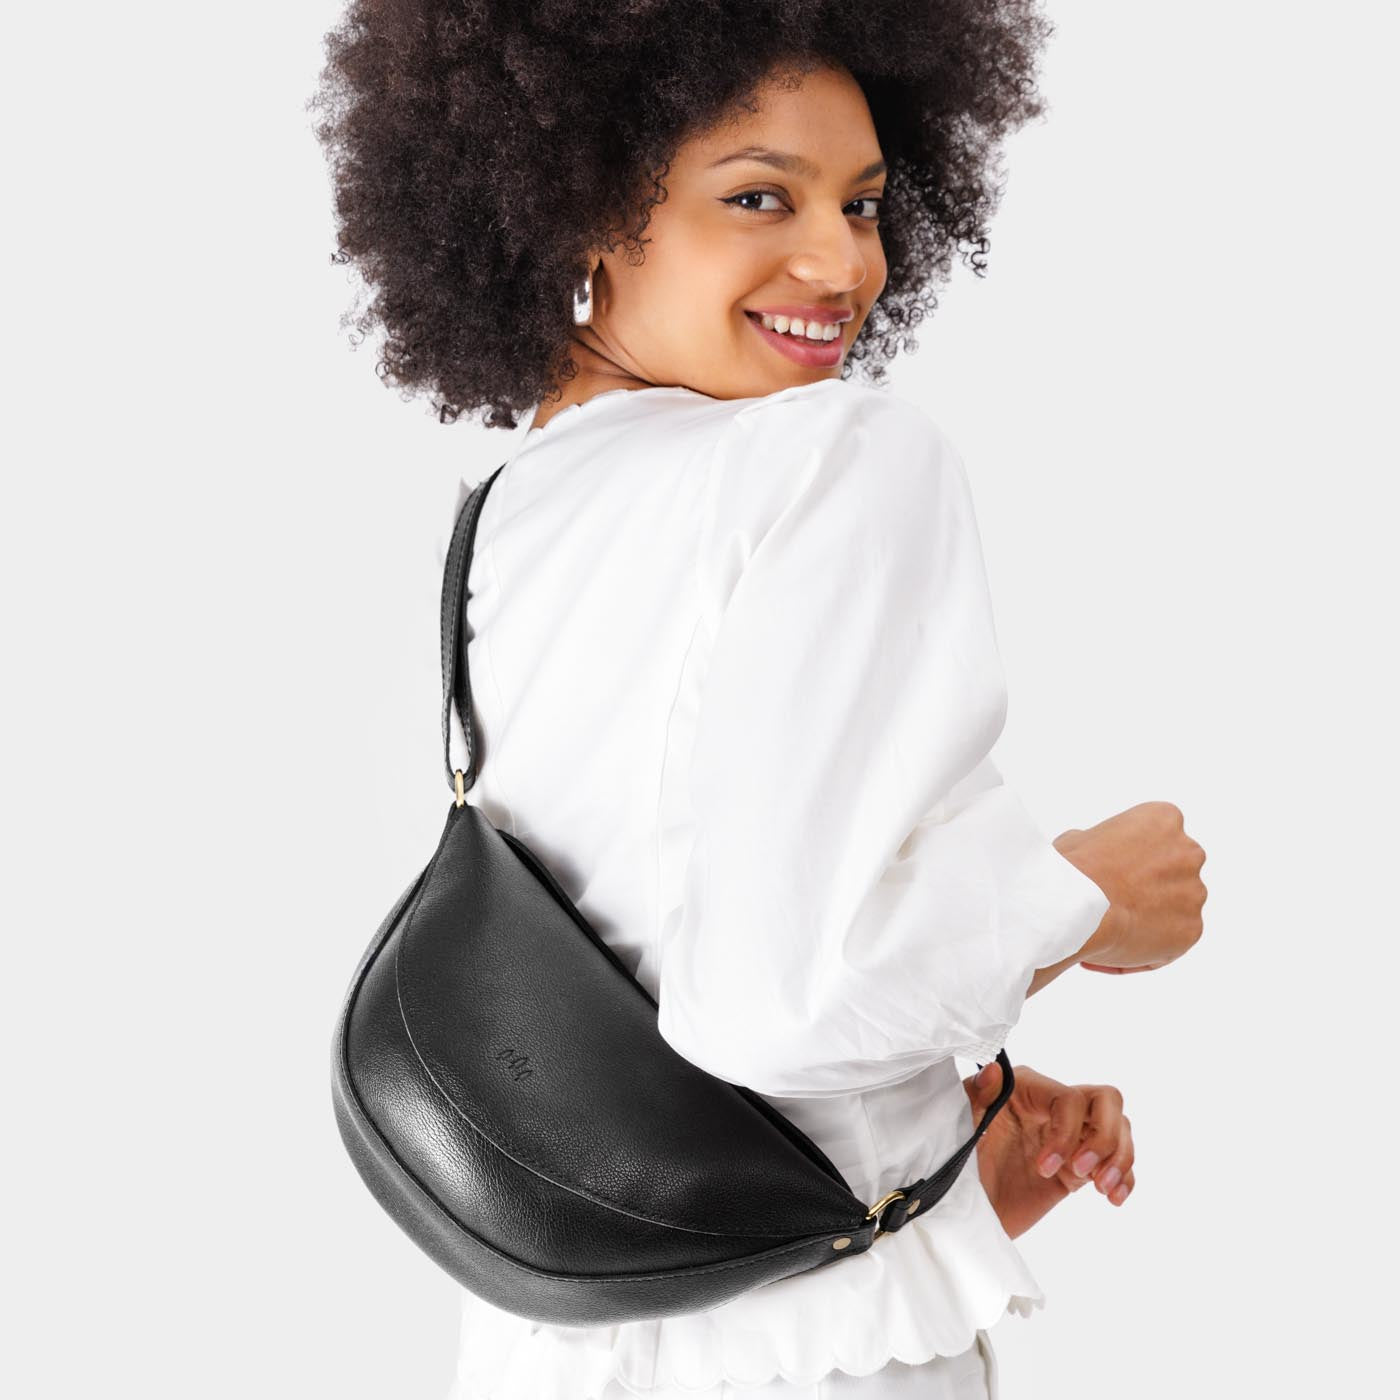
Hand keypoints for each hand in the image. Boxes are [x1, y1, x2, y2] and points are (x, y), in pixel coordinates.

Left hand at [963, 1059, 1134, 1238]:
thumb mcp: (960, 1125)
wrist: (956, 1208)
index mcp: (1026, 1089)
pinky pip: (1116, 1163)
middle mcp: (1052, 1108)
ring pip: (1119, 1128)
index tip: (1045, 1167)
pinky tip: (1114, 1197)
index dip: (1067, 1131)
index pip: (1069, 1097)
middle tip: (1084, 1172)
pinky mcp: (1076, 1170)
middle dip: (1106, 1137)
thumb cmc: (953, 1159)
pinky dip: (1125, 1178)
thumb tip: (996, 1071)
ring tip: (1103, 1189)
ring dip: (1120, 1158)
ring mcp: (1068, 1138)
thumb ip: (977, 1095)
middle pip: (1107, 1101)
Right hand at [1054, 801, 1207, 973]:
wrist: (1074, 908)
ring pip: (1173, 908)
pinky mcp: (1192, 930)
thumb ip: (1101, 845)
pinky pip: (1169, 942)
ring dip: (1148, 918)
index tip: (1109, 871)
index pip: (1156, 835)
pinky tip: (1111, 949)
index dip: (1130, 856)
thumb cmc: (1069, 870)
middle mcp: (1188, 852)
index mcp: (1163, 819)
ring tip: (1108, 931)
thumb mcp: (1078, 840)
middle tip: (1111, 902)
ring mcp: (1194, 893)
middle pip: (1172, 871)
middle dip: (1147, 886)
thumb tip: (1098, 857)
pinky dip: (1145, 948)